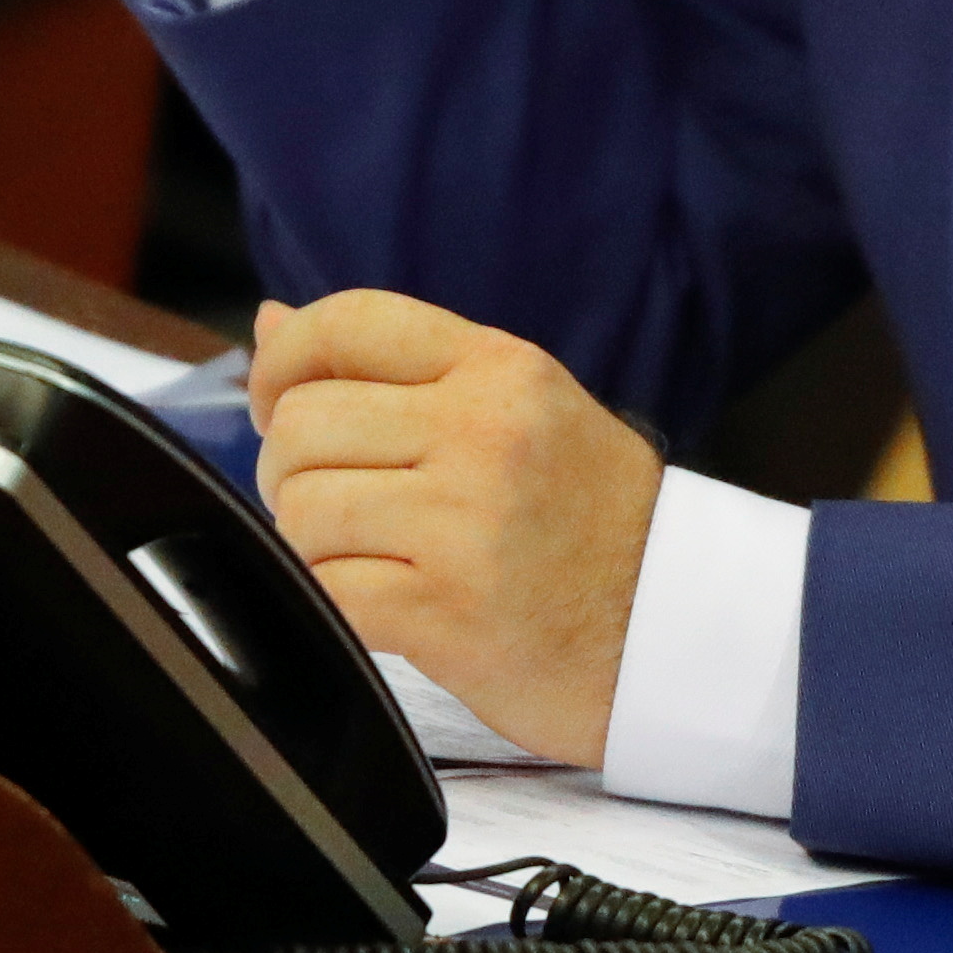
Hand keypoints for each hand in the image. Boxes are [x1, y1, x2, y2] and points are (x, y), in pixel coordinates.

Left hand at [246, 288, 661, 765]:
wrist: (681, 632)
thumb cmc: (592, 521)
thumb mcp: (519, 412)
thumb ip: (400, 368)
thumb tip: (271, 321)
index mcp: (499, 370)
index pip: (349, 322)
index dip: (283, 360)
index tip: (273, 404)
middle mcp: (483, 432)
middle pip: (304, 422)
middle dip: (289, 470)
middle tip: (332, 504)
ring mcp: (465, 523)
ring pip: (302, 509)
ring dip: (309, 543)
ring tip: (361, 557)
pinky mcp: (447, 613)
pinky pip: (325, 588)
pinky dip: (328, 601)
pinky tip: (372, 605)